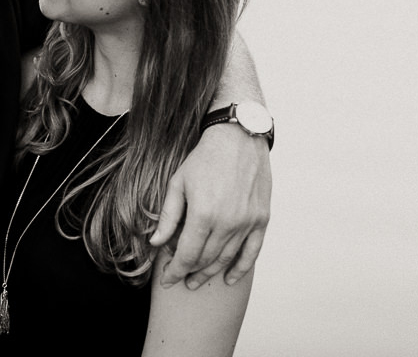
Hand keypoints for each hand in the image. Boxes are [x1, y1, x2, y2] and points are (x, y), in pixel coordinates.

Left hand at [149, 124, 271, 287]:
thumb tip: (156, 243)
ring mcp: (248, 222)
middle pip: (206, 259)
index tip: (167, 279)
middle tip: (180, 278)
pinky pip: (252, 252)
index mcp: (204, 213)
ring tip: (198, 280)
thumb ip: (168, 216)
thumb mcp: (178, 183)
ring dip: (211, 272)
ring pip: (227, 258)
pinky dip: (240, 268)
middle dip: (190, 272)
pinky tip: (229, 278)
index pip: (187, 254)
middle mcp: (228, 222)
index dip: (175, 270)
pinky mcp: (262, 218)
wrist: (239, 137)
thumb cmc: (205, 158)